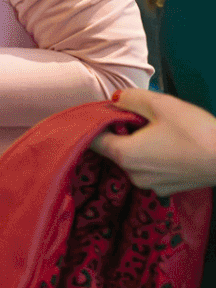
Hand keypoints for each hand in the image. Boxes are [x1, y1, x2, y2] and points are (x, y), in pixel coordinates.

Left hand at [91, 89, 215, 196]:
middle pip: (112, 149)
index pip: (92, 139)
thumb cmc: (196, 132)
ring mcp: (150, 185)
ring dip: (138, 144)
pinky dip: (153, 157)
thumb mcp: (161, 104)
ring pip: (131, 159)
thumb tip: (114, 99)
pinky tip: (172, 146)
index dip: (96, 122)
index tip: (110, 110)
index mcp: (124, 155)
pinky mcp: (166, 189)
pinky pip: (149, 169)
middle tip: (143, 117)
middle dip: (122, 131)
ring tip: (162, 131)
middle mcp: (132, 175)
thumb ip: (130, 98)